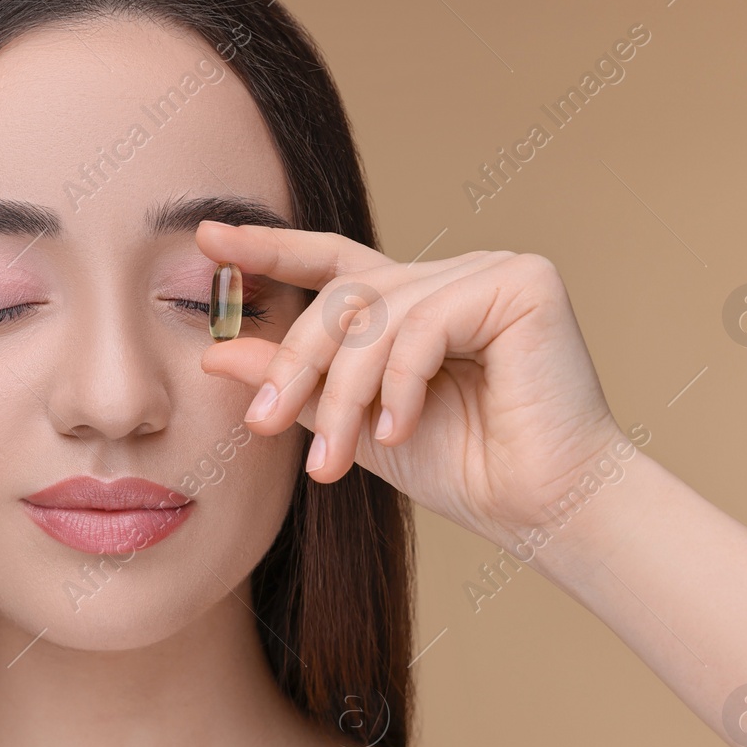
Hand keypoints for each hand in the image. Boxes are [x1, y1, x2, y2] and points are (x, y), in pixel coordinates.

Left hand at [196, 220, 627, 546]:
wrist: (541, 507)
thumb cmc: (463, 470)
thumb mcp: (354, 426)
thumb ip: (295, 384)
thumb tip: (215, 355)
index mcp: (413, 305)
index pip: (331, 264)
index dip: (270, 249)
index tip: (205, 239)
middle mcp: (449, 277)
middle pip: (343, 298)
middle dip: (298, 365)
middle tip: (263, 423)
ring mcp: (488, 271)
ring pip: (378, 316)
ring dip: (344, 395)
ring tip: (333, 462)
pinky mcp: (522, 282)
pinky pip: (426, 323)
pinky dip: (400, 383)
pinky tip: (401, 429)